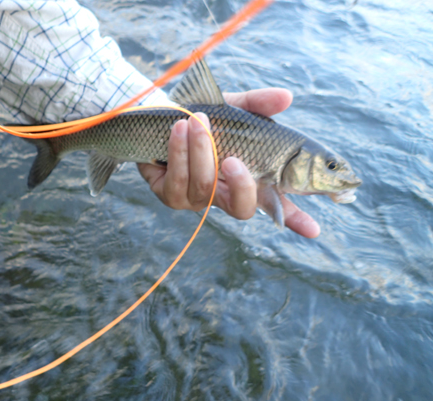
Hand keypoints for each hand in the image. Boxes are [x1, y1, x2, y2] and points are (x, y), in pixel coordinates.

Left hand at [137, 89, 320, 237]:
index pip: (277, 205)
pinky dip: (180, 151)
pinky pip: (178, 180)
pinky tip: (179, 128)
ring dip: (202, 151)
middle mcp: (225, 195)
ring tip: (197, 120)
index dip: (296, 219)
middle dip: (241, 185)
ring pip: (205, 187)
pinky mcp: (170, 195)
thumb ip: (258, 104)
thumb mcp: (234, 108)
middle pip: (243, 208)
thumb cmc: (203, 117)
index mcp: (248, 179)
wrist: (160, 116)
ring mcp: (197, 199)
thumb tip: (286, 98)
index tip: (314, 230)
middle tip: (234, 159)